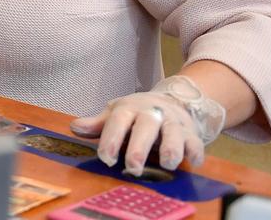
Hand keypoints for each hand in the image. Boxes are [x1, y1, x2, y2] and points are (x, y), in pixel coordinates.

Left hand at [70, 76, 224, 175]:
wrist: (171, 101)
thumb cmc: (137, 113)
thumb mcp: (116, 114)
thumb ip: (97, 124)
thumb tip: (74, 127)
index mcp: (129, 109)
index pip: (118, 122)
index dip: (111, 139)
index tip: (105, 158)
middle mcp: (152, 114)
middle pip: (146, 128)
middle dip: (139, 148)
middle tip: (133, 168)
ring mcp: (173, 122)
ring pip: (174, 134)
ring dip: (172, 148)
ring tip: (167, 164)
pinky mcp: (191, 133)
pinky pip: (195, 142)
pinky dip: (195, 151)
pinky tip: (193, 161)